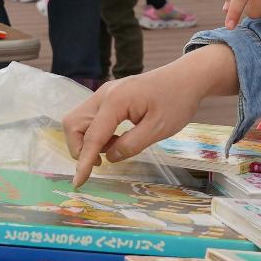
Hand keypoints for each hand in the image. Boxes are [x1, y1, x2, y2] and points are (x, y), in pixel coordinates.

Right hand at [65, 46, 236, 185]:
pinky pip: (91, 117)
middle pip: (74, 124)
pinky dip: (97, 133)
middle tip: (103, 161)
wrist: (186, 78)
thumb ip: (131, 145)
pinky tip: (117, 138)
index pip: (92, 136)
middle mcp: (104, 94)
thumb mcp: (158, 129)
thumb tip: (109, 157)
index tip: (78, 183)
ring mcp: (105, 93)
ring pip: (79, 120)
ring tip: (117, 147)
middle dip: (80, 148)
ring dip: (89, 140)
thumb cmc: (176, 102)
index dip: (84, 162)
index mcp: (115, 101)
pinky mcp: (110, 96)